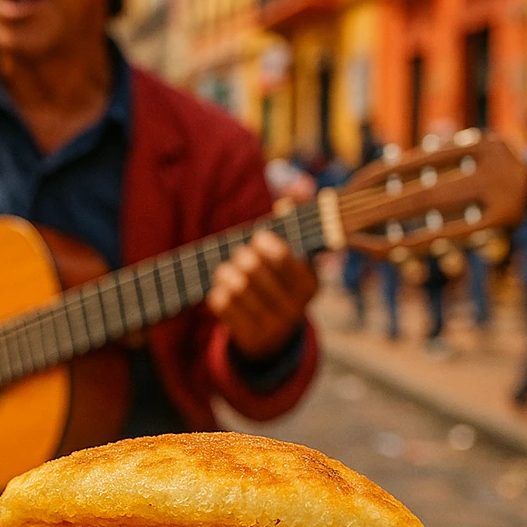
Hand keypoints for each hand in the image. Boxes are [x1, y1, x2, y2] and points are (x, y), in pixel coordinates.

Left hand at [206, 230, 316, 360]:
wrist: (275, 340)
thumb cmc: (281, 285)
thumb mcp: (294, 260)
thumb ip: (297, 222)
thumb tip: (301, 186)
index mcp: (309, 285)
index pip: (281, 255)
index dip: (264, 241)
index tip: (258, 239)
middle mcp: (295, 308)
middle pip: (253, 268)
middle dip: (241, 256)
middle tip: (240, 256)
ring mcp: (274, 327)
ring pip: (235, 286)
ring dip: (225, 274)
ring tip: (226, 272)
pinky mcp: (251, 339)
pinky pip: (222, 305)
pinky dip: (217, 293)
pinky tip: (222, 292)